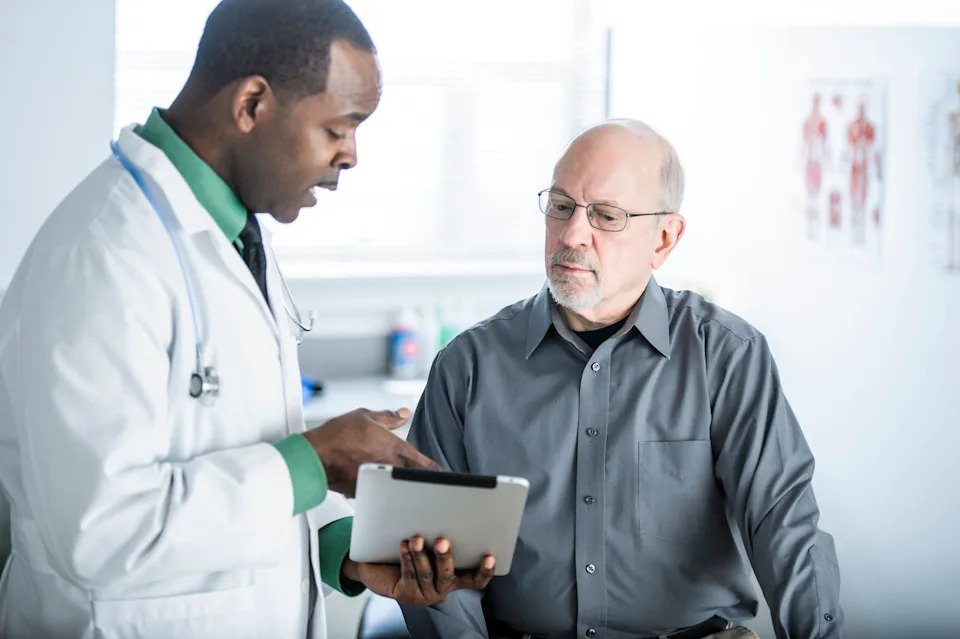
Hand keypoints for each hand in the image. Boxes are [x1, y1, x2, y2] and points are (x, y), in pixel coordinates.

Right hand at [302, 408, 442, 496]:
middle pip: (417, 479)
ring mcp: (378, 482)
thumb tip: (404, 413)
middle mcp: (389, 467)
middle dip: (427, 482)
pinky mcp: (364, 492)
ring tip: (413, 491)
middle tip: (439, 488)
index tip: (448, 477)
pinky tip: (381, 489)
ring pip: (399, 488)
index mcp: (394, 448)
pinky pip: (379, 493)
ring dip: (406, 488)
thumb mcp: (365, 416)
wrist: (314, 457)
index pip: (425, 463)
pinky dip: (384, 491)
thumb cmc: (337, 436)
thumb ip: (388, 417)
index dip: (439, 471)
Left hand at [342, 536, 494, 605]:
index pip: (475, 580)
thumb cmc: (414, 549)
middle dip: (445, 557)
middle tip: (442, 541)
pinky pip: (409, 575)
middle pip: (448, 575)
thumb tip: (450, 511)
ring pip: (426, 574)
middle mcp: (442, 589)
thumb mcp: (432, 544)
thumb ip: (445, 536)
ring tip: (417, 538)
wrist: (382, 566)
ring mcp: (425, 594)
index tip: (489, 556)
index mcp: (455, 577)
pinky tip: (404, 544)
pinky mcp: (407, 595)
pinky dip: (407, 558)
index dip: (484, 571)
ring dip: (421, 555)